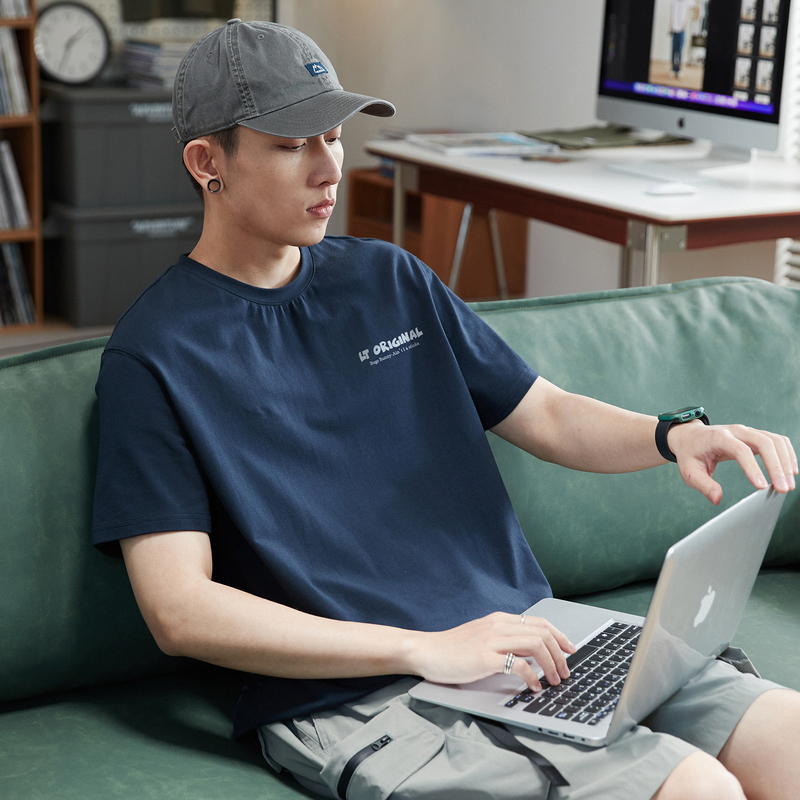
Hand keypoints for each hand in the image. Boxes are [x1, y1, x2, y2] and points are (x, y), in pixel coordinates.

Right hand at [408, 612, 576, 691]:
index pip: (539, 622)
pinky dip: (532, 678)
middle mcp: (498, 626)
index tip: (570, 650)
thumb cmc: (452, 649)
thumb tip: (529, 652)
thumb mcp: (482, 637)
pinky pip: (519, 665)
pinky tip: (533, 687)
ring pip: (536, 645)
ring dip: (551, 665)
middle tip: (565, 672)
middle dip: (560, 654)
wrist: (426, 651)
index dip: (559, 636)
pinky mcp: (485, 658)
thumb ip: (503, 640)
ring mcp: (492, 640)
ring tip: (554, 681)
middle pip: (543, 633)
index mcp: (499, 620)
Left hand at [668, 421, 797, 504]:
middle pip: (763, 442)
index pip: (740, 450)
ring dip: (785, 461)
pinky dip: (787, 454)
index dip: (753, 468)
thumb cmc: (691, 455)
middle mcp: (736, 431)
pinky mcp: (755, 435)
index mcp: (718, 437)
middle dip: (776, 466)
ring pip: (774, 440)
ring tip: (789, 484)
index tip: (762, 487)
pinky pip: (777, 440)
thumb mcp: (689, 471)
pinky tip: (791, 470)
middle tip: (783, 489)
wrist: (690, 437)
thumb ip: (703, 485)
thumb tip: (717, 499)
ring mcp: (747, 431)